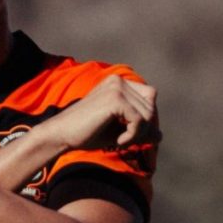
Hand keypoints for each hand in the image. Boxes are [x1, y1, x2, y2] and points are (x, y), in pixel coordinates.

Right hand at [42, 75, 158, 151]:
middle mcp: (118, 81)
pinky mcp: (115, 100)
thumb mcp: (117, 129)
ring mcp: (117, 88)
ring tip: (120, 141)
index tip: (132, 134)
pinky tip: (119, 141)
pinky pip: (140, 121)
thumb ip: (138, 128)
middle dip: (145, 129)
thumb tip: (160, 135)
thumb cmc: (86, 133)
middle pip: (151, 107)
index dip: (147, 118)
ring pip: (148, 115)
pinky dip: (133, 136)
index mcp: (118, 83)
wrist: (61, 135)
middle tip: (126, 141)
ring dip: (139, 134)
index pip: (150, 97)